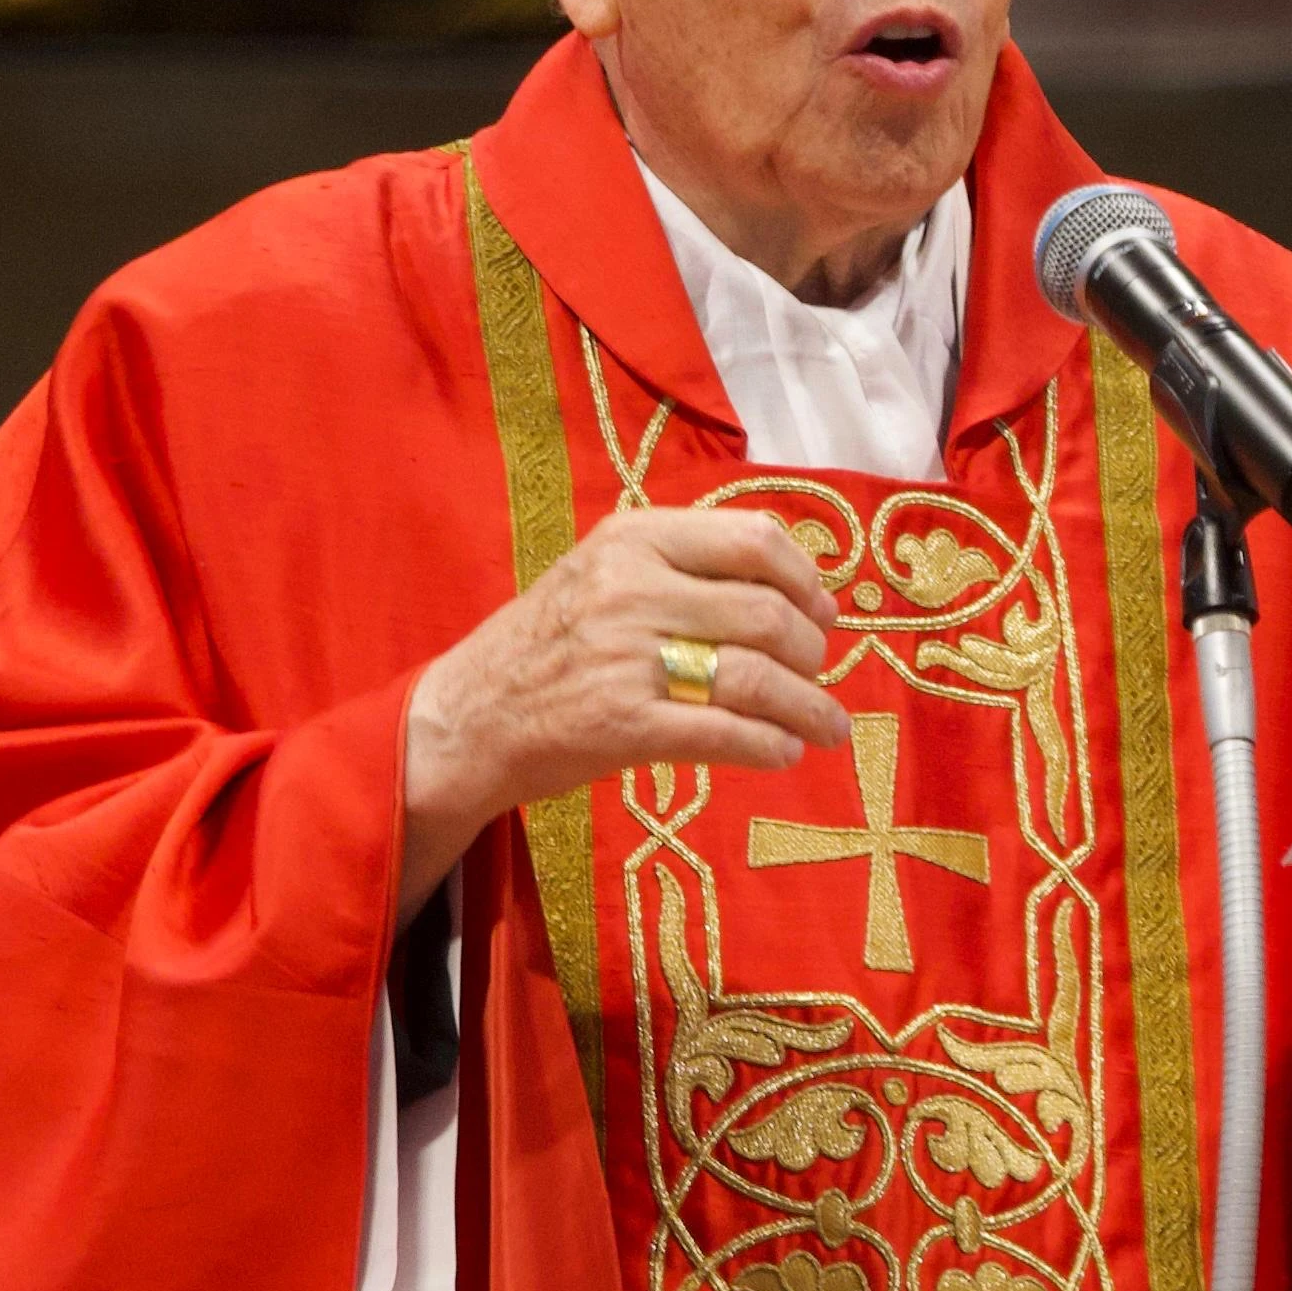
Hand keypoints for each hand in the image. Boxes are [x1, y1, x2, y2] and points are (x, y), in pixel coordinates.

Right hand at [396, 508, 849, 915]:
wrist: (466, 719)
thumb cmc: (546, 644)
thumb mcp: (602, 571)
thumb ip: (681, 564)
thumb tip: (790, 587)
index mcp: (634, 537)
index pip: (754, 539)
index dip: (805, 579)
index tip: (821, 610)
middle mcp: (633, 588)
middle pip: (767, 612)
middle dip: (811, 650)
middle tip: (816, 673)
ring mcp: (628, 657)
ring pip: (757, 677)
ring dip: (808, 707)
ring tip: (825, 727)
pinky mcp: (624, 725)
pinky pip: (727, 733)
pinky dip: (770, 746)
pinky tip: (783, 753)